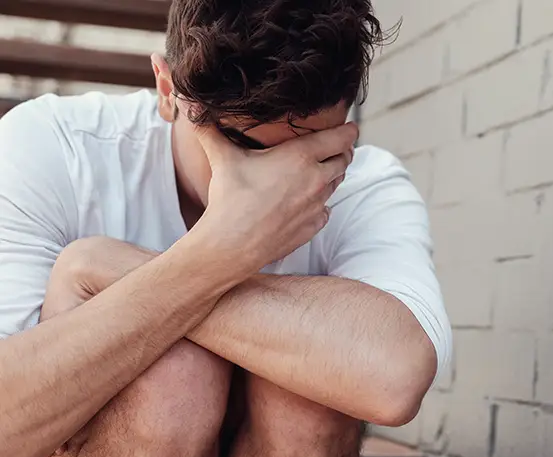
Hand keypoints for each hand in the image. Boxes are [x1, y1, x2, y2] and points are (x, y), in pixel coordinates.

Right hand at [192, 122, 357, 278]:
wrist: (232, 244)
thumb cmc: (229, 198)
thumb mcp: (222, 157)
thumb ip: (211, 129)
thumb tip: (191, 104)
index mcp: (301, 156)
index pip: (342, 138)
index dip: (349, 131)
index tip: (351, 128)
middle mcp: (316, 179)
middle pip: (344, 160)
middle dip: (342, 152)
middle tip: (335, 148)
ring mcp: (317, 205)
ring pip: (336, 184)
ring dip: (330, 176)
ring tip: (318, 171)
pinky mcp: (314, 226)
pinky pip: (326, 210)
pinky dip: (320, 203)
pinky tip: (305, 201)